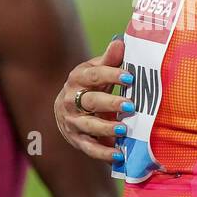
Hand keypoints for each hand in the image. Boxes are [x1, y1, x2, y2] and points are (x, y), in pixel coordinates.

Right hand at [53, 36, 131, 163]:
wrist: (65, 109)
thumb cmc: (90, 86)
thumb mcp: (97, 70)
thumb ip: (110, 60)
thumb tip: (121, 41)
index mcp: (78, 78)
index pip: (94, 75)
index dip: (111, 75)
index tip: (130, 77)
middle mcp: (70, 99)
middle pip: (90, 101)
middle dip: (110, 103)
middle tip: (130, 105)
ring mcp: (72, 121)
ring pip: (88, 125)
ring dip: (106, 128)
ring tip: (124, 130)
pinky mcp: (76, 139)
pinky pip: (89, 147)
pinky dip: (103, 153)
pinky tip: (118, 155)